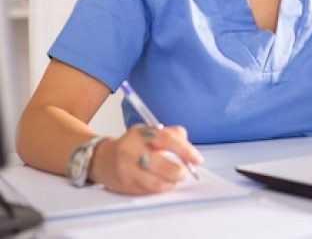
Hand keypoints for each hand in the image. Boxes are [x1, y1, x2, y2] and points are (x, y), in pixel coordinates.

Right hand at [88, 124, 202, 194]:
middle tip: (185, 172)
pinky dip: (160, 188)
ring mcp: (128, 169)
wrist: (102, 158)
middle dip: (180, 171)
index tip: (198, 159)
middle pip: (163, 165)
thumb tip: (188, 143)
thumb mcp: (148, 131)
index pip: (167, 139)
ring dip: (171, 182)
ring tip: (175, 178)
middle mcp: (133, 150)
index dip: (185, 150)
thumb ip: (170, 133)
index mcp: (142, 133)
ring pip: (157, 182)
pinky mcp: (125, 185)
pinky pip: (149, 191)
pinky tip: (162, 183)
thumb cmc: (132, 144)